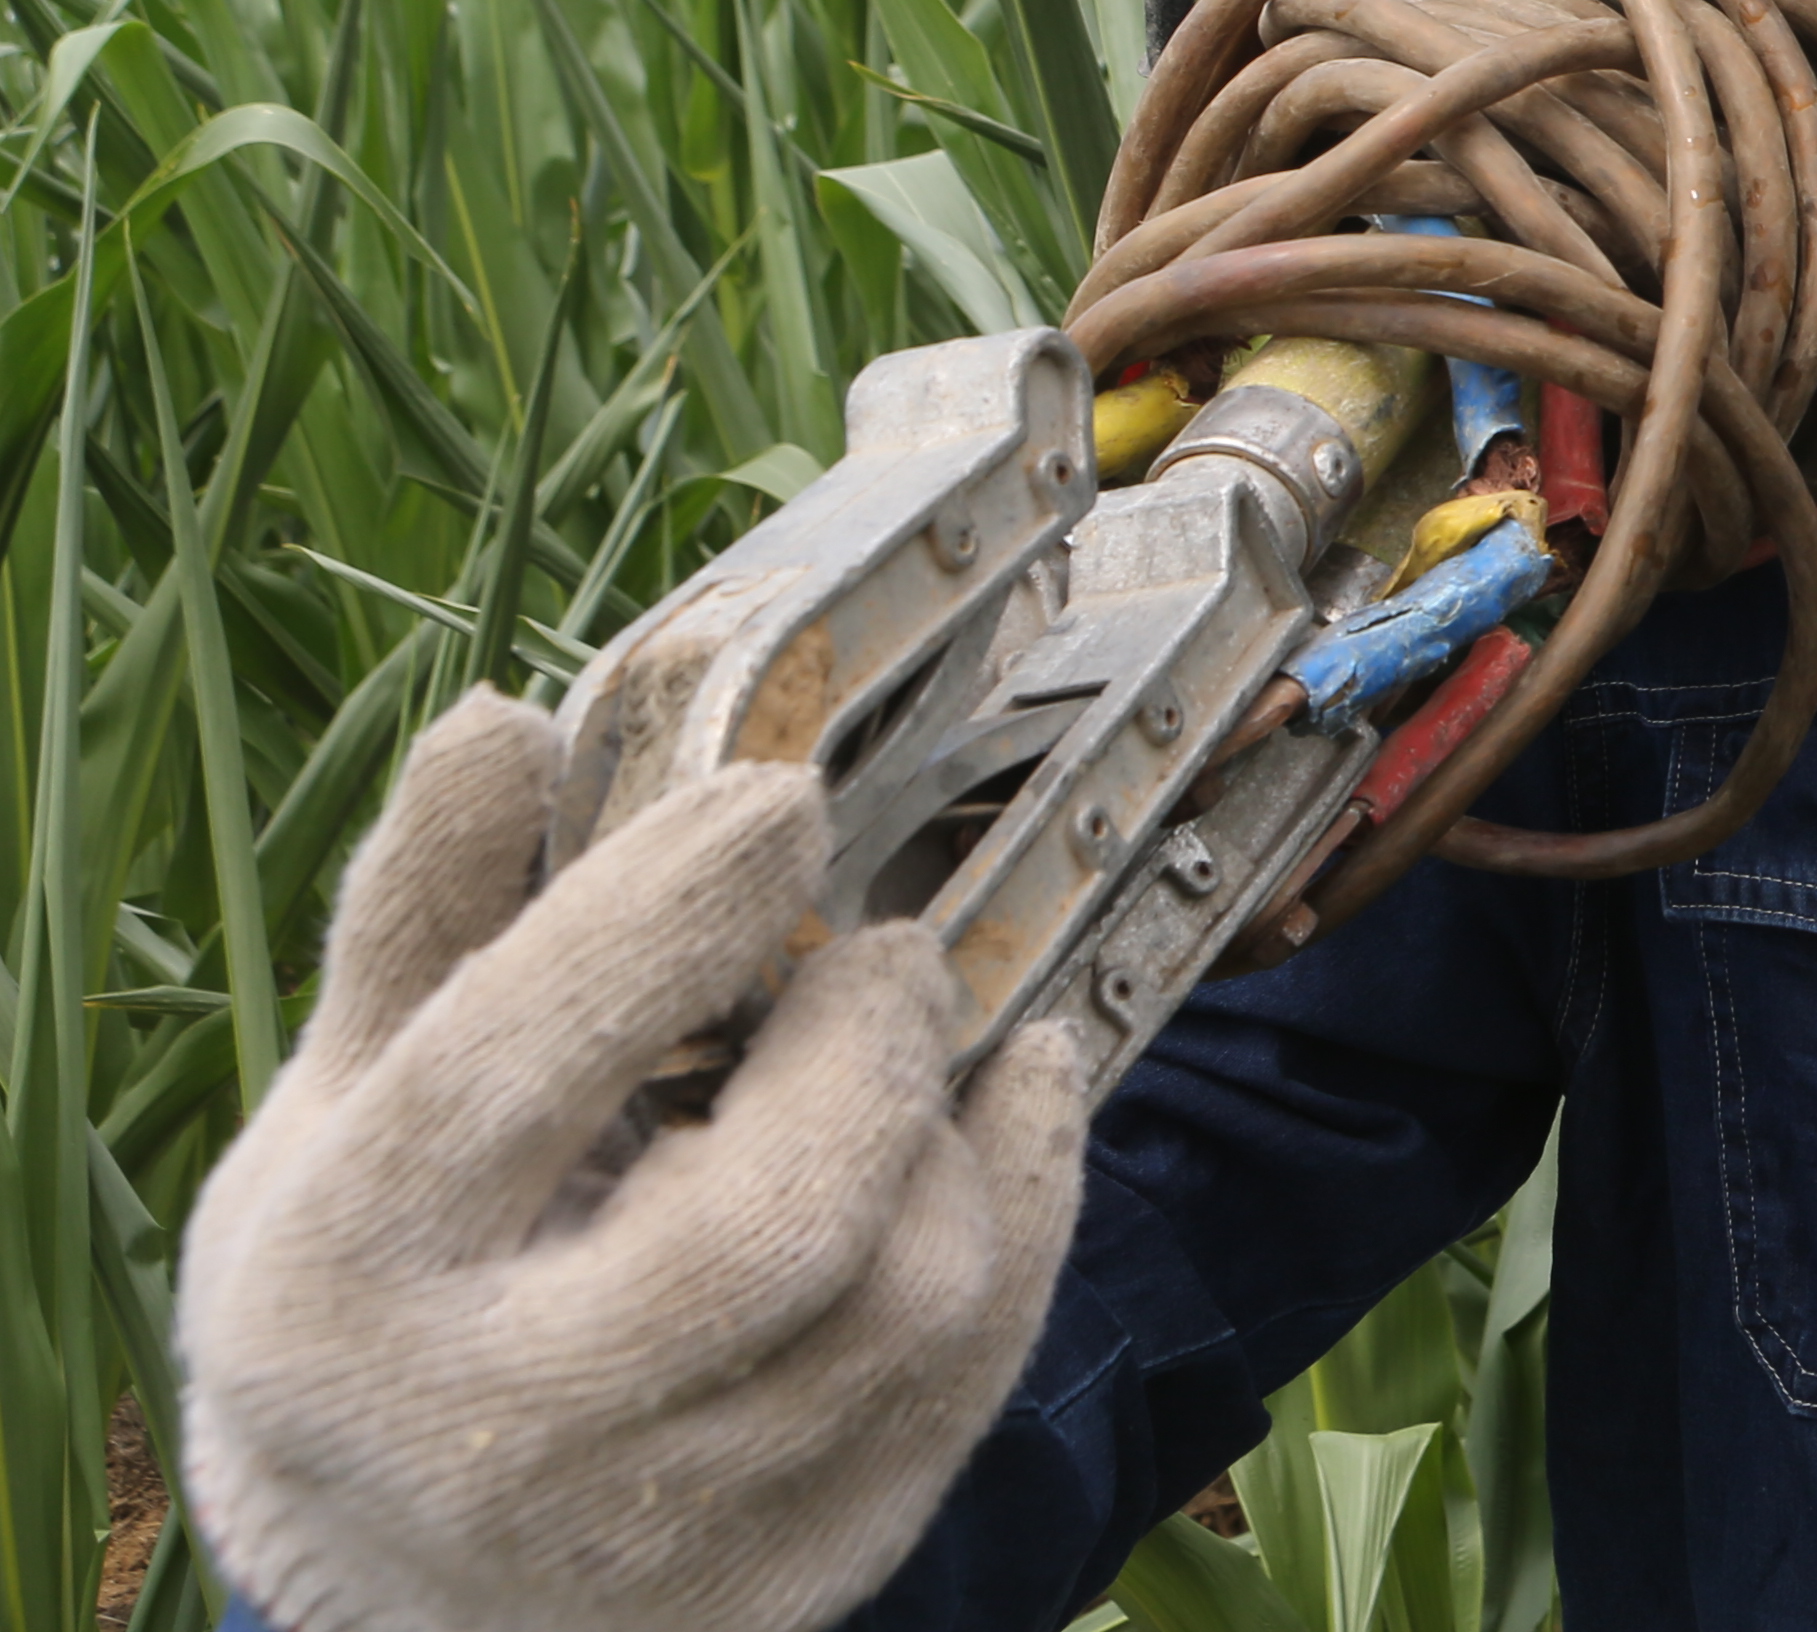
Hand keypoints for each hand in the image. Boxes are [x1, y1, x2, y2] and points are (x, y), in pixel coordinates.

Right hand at [180, 692, 1087, 1631]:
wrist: (401, 1581)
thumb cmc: (378, 1286)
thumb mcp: (345, 1104)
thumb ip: (428, 917)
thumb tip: (500, 722)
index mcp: (340, 1287)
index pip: (506, 1072)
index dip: (659, 915)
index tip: (776, 796)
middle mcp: (490, 1436)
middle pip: (768, 1220)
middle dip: (865, 1044)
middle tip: (878, 954)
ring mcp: (657, 1536)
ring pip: (909, 1302)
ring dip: (951, 1133)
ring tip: (901, 1048)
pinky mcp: (795, 1582)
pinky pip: (974, 1375)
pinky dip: (1023, 1209)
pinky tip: (1004, 1110)